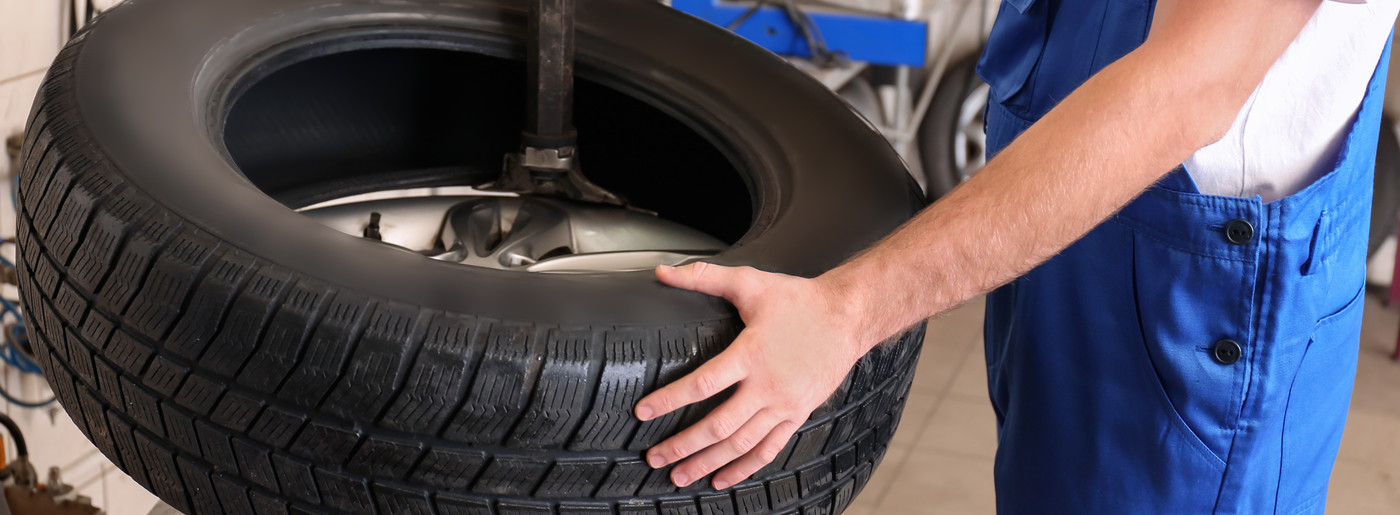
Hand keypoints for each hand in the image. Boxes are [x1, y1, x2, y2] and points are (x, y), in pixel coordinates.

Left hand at [634, 262, 869, 489]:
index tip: (643, 412)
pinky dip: (744, 467)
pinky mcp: (798, 415)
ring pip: (740, 444)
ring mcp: (784, 405)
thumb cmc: (800, 300)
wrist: (849, 316)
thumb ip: (704, 277)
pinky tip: (722, 478)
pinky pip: (768, 449)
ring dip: (707, 463)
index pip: (702, 385)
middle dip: (682, 445)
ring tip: (680, 475)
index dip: (669, 400)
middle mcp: (767, 386)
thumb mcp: (750, 283)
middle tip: (654, 457)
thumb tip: (663, 271)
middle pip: (718, 425)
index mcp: (751, 354)